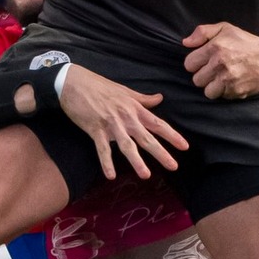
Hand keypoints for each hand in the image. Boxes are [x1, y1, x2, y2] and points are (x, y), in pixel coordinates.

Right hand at [57, 65, 189, 180]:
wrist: (74, 83)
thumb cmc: (99, 86)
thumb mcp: (124, 91)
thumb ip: (143, 99)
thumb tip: (160, 98)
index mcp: (134, 109)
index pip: (157, 124)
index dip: (172, 135)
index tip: (185, 146)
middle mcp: (126, 118)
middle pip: (146, 138)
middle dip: (161, 152)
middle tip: (173, 166)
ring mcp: (110, 124)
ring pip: (126, 145)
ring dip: (136, 161)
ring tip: (146, 175)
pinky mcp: (95, 129)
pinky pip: (102, 149)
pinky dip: (106, 162)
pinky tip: (110, 176)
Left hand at [181, 22, 258, 99]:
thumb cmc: (247, 43)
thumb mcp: (226, 29)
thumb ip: (203, 32)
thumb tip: (185, 43)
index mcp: (215, 47)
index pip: (189, 64)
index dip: (196, 63)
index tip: (205, 61)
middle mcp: (220, 63)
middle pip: (196, 79)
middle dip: (204, 75)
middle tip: (215, 69)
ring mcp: (228, 79)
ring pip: (206, 91)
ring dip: (212, 86)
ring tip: (222, 77)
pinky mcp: (236, 91)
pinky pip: (220, 96)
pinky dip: (224, 92)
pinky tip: (232, 82)